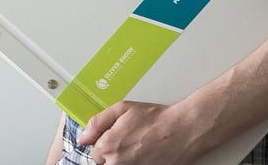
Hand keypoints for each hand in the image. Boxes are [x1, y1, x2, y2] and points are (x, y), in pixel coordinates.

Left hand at [75, 101, 200, 164]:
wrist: (184, 130)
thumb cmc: (156, 119)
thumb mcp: (122, 109)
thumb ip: (98, 123)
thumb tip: (83, 138)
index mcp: (109, 146)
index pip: (94, 153)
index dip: (104, 143)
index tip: (115, 137)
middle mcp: (119, 164)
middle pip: (105, 163)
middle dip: (113, 154)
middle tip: (130, 142)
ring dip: (124, 160)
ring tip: (139, 148)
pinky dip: (137, 163)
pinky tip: (146, 155)